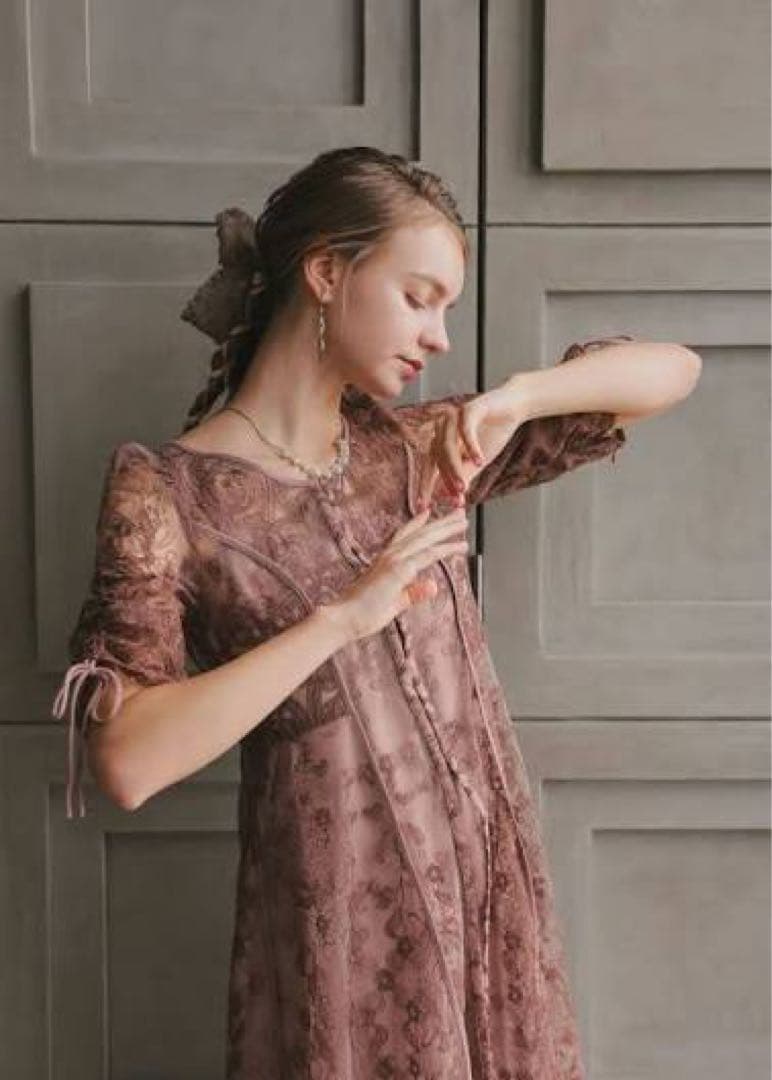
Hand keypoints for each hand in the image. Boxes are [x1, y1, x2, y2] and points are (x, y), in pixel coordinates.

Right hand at [325, 507, 469, 641]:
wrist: (344, 618)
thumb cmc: (362, 613)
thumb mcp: (394, 602)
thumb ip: (413, 593)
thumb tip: (432, 586)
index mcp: (386, 560)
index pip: (404, 535)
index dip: (418, 523)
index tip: (428, 512)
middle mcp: (390, 556)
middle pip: (421, 533)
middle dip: (441, 523)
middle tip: (459, 513)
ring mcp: (394, 561)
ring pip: (426, 539)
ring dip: (446, 529)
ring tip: (463, 521)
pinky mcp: (399, 570)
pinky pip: (427, 555)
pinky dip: (443, 549)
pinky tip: (457, 546)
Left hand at [416, 383, 524, 509]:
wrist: (513, 407)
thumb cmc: (493, 433)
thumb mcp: (477, 461)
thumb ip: (464, 476)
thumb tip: (453, 499)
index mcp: (440, 441)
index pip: (429, 467)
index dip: (425, 487)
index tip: (423, 508)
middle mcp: (441, 428)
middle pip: (435, 458)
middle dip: (441, 481)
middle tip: (447, 500)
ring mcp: (453, 417)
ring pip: (447, 446)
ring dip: (455, 468)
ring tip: (463, 488)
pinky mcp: (469, 408)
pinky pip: (466, 430)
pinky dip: (472, 447)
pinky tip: (480, 461)